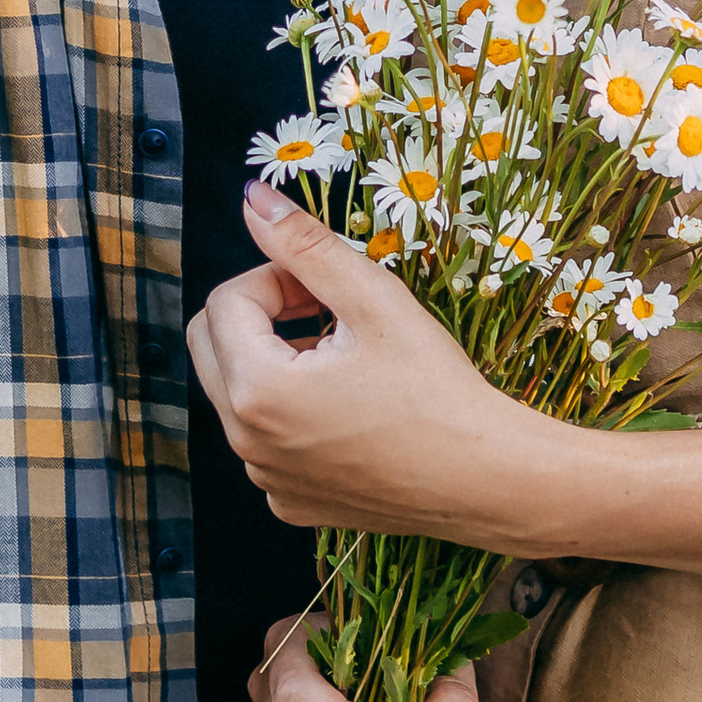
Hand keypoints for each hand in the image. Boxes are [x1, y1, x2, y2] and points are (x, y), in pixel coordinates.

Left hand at [188, 184, 538, 544]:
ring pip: (239, 395)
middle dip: (260, 316)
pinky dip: (292, 414)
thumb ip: (304, 245)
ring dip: (277, 362)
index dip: (275, 277)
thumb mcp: (373, 301)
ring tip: (345, 357)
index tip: (326, 287)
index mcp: (257, 391)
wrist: (488, 480)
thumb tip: (253, 199)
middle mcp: (246, 443)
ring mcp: (267, 478)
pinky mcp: (291, 502)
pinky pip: (267, 442)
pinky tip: (350, 408)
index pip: (226, 302)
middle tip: (325, 310)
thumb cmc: (438, 391)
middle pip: (213, 348)